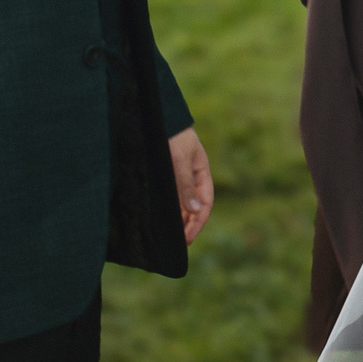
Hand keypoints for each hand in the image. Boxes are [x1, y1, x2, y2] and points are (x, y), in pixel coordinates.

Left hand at [170, 127, 213, 244]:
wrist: (157, 118)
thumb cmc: (172, 136)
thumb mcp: (179, 159)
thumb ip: (185, 184)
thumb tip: (194, 210)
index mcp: (202, 173)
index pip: (205, 203)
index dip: (198, 222)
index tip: (188, 238)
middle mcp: (192, 177)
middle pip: (194, 206)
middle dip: (189, 225)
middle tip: (178, 243)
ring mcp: (179, 177)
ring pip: (182, 204)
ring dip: (179, 220)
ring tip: (170, 236)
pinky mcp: (166, 176)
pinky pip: (171, 197)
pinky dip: (170, 210)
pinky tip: (163, 219)